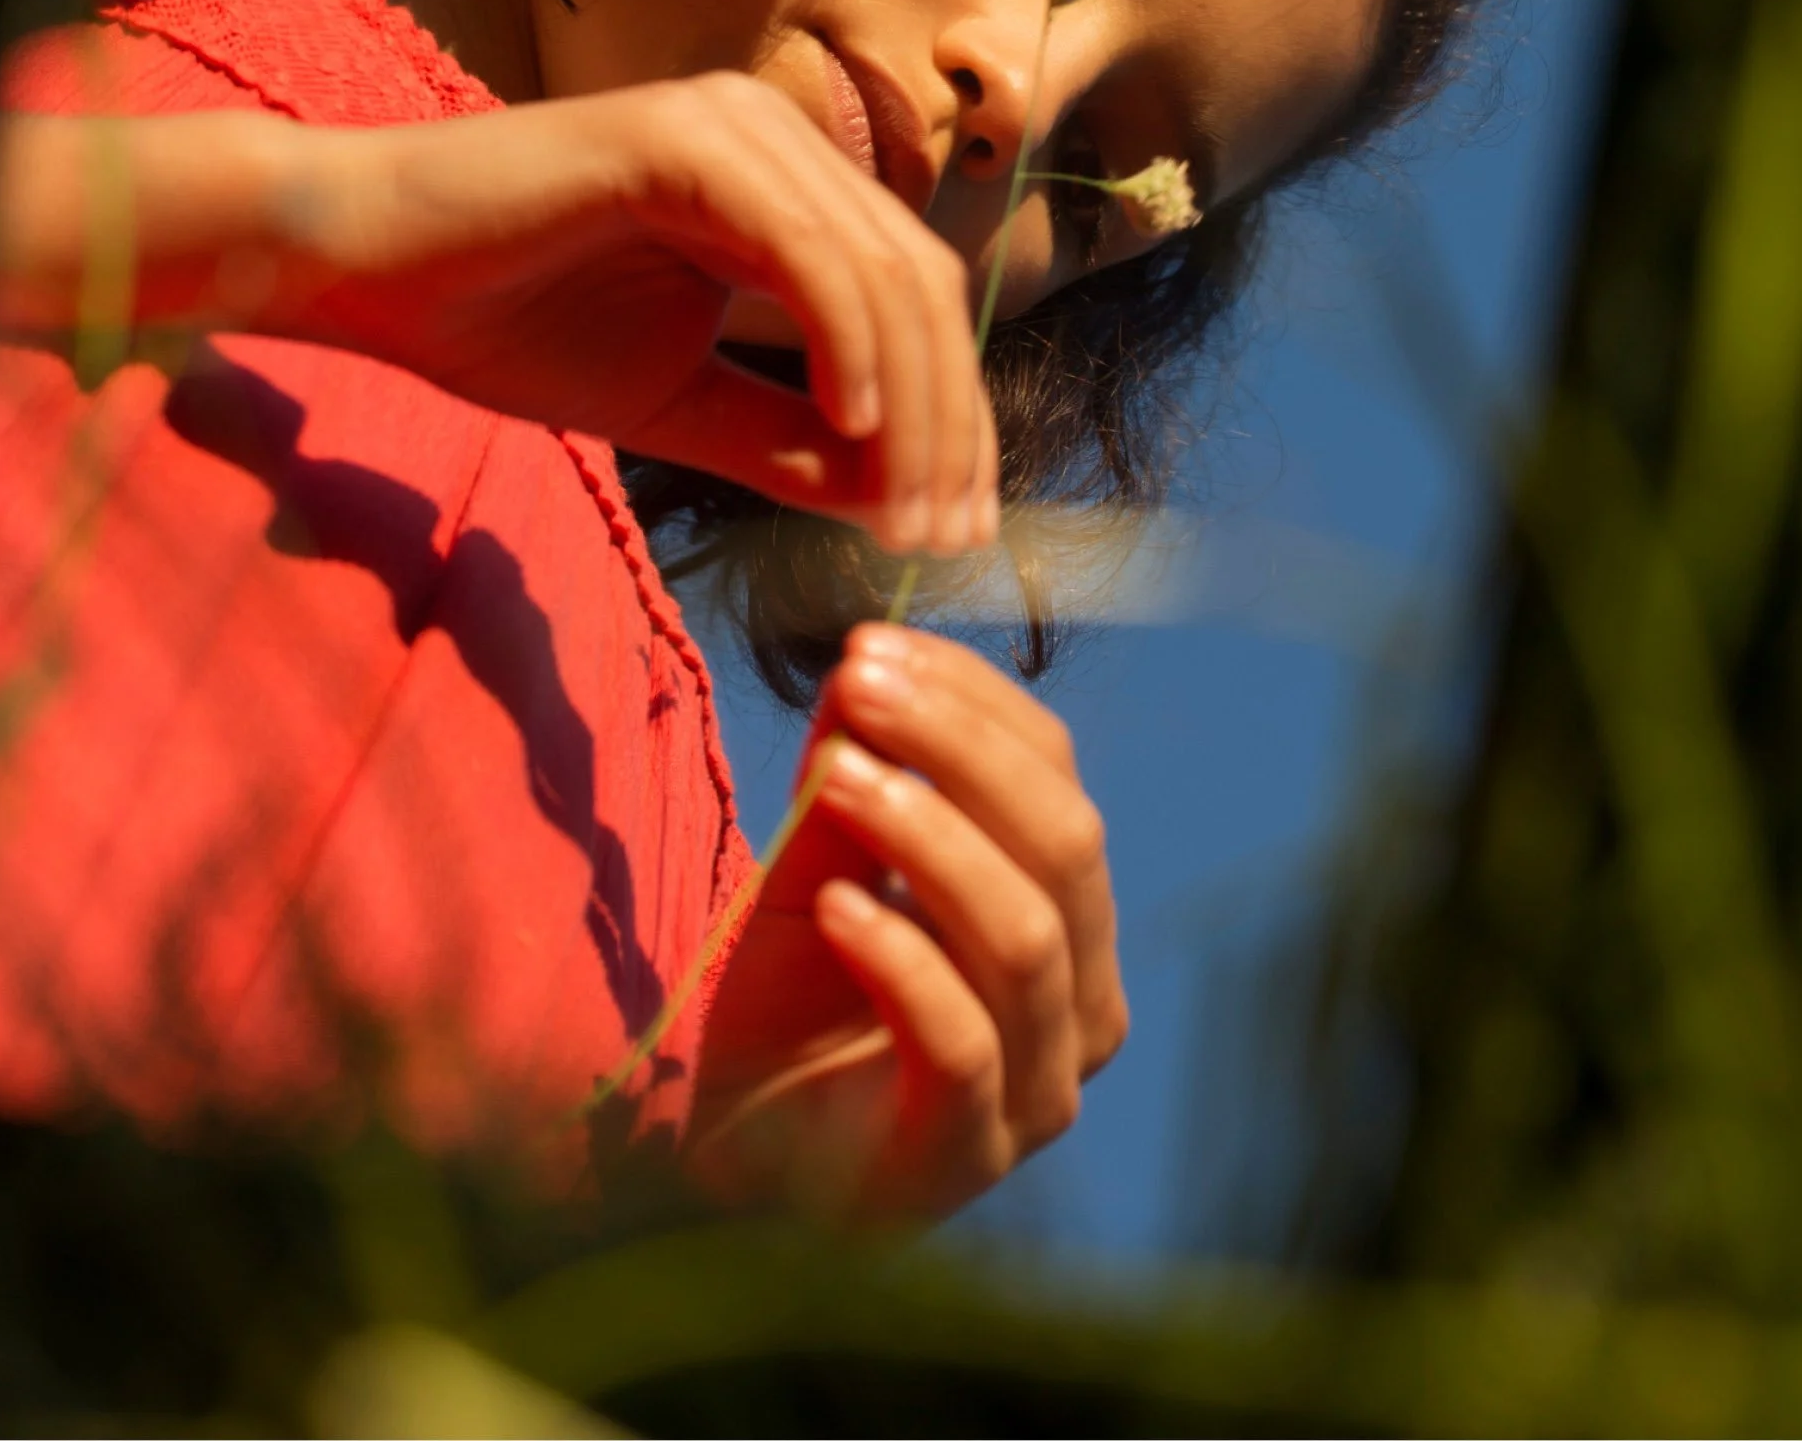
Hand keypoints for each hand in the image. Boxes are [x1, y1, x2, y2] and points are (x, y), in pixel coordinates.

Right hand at [0, 88, 997, 556]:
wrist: (362, 266)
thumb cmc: (500, 322)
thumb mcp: (672, 401)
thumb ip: (782, 438)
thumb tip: (894, 497)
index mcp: (781, 180)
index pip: (911, 294)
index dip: (950, 414)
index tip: (951, 532)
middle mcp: (774, 134)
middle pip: (919, 282)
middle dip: (949, 420)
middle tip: (946, 538)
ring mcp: (733, 125)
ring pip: (880, 270)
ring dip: (912, 404)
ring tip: (905, 513)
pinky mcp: (684, 142)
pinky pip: (806, 252)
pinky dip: (847, 345)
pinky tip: (853, 432)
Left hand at [688, 623, 1127, 1218]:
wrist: (721, 1152)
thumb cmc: (787, 1005)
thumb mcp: (817, 863)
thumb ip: (849, 780)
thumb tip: (862, 668)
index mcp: (1068, 918)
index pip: (1058, 779)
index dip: (974, 701)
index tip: (873, 643)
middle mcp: (1080, 1006)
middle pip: (1065, 845)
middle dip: (961, 748)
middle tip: (859, 687)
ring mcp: (1035, 1094)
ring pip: (1026, 935)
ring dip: (928, 833)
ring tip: (830, 775)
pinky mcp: (966, 1158)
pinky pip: (963, 1043)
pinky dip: (901, 958)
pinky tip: (835, 904)